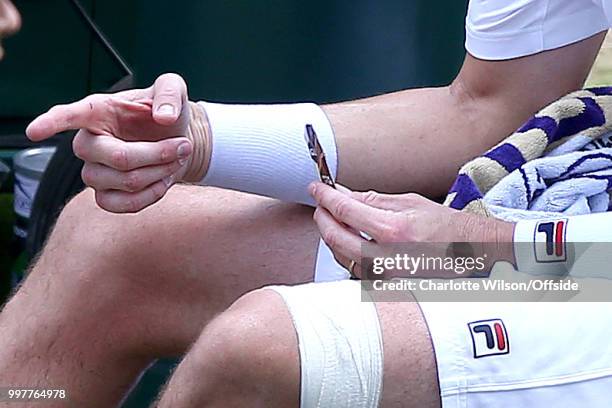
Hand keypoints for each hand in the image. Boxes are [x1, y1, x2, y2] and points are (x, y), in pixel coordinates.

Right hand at [26, 73, 199, 212]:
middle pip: (118, 158)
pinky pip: (123, 205)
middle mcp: (90, 142)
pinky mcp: (106, 195)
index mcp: (98, 111)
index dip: (52, 123)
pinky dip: (152, 195)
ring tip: (176, 159)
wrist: (179, 140)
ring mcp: (95, 172)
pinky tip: (163, 181)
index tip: (35, 131)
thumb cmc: (168, 112)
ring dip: (160, 173)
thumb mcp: (173, 89)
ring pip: (125, 182)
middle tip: (182, 145)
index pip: (69, 116)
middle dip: (157, 154)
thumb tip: (163, 116)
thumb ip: (170, 92)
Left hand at [309, 182, 514, 277]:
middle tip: (320, 204)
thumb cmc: (445, 226)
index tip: (315, 188)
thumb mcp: (410, 203)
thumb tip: (341, 194)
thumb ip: (372, 199)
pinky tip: (347, 238)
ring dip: (330, 234)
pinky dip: (345, 251)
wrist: (471, 255)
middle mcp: (387, 257)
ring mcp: (385, 276)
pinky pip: (353, 268)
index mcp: (394, 230)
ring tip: (333, 218)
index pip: (345, 211)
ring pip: (340, 255)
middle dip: (322, 217)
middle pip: (335, 237)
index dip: (325, 197)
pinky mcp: (386, 287)